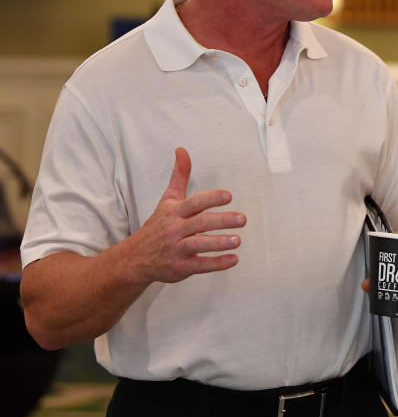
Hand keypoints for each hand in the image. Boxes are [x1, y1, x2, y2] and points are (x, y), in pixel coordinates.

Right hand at [125, 148, 244, 284]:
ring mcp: (177, 249)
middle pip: (200, 223)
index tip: (229, 196)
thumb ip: (179, 176)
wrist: (136, 258)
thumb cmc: (158, 224)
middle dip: (222, 221)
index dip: (211, 199)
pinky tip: (234, 259)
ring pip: (199, 245)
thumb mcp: (168, 199)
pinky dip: (217, 264)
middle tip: (243, 219)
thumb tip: (182, 149)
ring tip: (238, 240)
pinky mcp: (180, 267)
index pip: (194, 203)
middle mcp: (175, 230)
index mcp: (174, 211)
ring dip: (219, 243)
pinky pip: (200, 265)